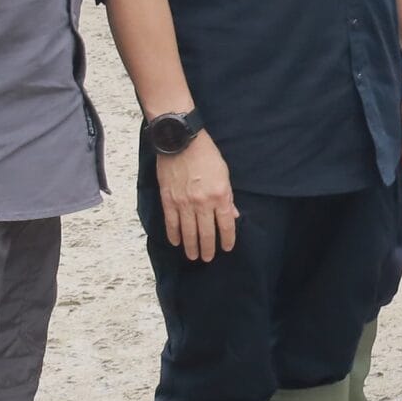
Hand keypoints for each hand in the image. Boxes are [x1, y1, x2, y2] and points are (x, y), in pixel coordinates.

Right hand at [156, 132, 237, 262]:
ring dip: (191, 246)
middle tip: (207, 259)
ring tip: (193, 256)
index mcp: (220, 195)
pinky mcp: (168, 200)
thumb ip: (228, 197)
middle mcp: (203, 203)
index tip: (227, 248)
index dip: (227, 239)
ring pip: (188, 232)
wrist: (181, 141)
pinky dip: (173, 234)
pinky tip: (176, 242)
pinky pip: (171, 222)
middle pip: (207, 233)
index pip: (226, 224)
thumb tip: (233, 215)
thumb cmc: (206, 154)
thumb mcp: (224, 174)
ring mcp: (184, 203)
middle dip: (208, 248)